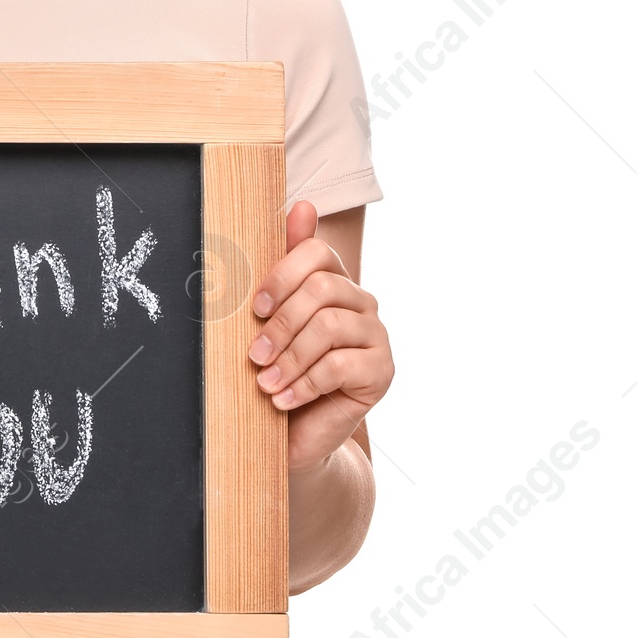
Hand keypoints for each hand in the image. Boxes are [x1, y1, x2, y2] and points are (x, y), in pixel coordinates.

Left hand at [247, 200, 392, 475]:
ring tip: (265, 382)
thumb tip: (302, 205)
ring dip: (289, 358)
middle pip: (322, 289)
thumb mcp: (269, 319)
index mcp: (333, 280)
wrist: (293, 432)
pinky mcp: (382, 371)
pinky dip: (304, 383)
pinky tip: (283, 399)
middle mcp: (361, 301)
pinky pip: (341, 366)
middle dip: (281, 324)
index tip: (255, 308)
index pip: (317, 252)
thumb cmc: (276, 368)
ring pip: (330, 327)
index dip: (283, 275)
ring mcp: (376, 336)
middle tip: (254, 355)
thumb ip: (280, 266)